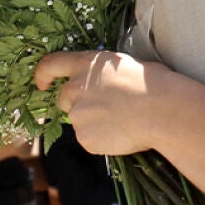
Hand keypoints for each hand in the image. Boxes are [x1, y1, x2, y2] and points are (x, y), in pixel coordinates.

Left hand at [33, 51, 170, 155]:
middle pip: (64, 99)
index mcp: (86, 64)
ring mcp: (78, 115)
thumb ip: (104, 75)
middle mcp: (75, 88)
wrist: (163, 111)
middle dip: (78, 105)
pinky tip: (124, 134)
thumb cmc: (154, 84)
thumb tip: (106, 84)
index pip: (50, 65)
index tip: (41, 84)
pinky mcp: (85, 138)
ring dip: (95, 123)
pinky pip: (90, 140)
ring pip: (80, 121)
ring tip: (124, 121)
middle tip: (107, 109)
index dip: (42, 75)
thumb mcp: (125, 66)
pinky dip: (103, 140)